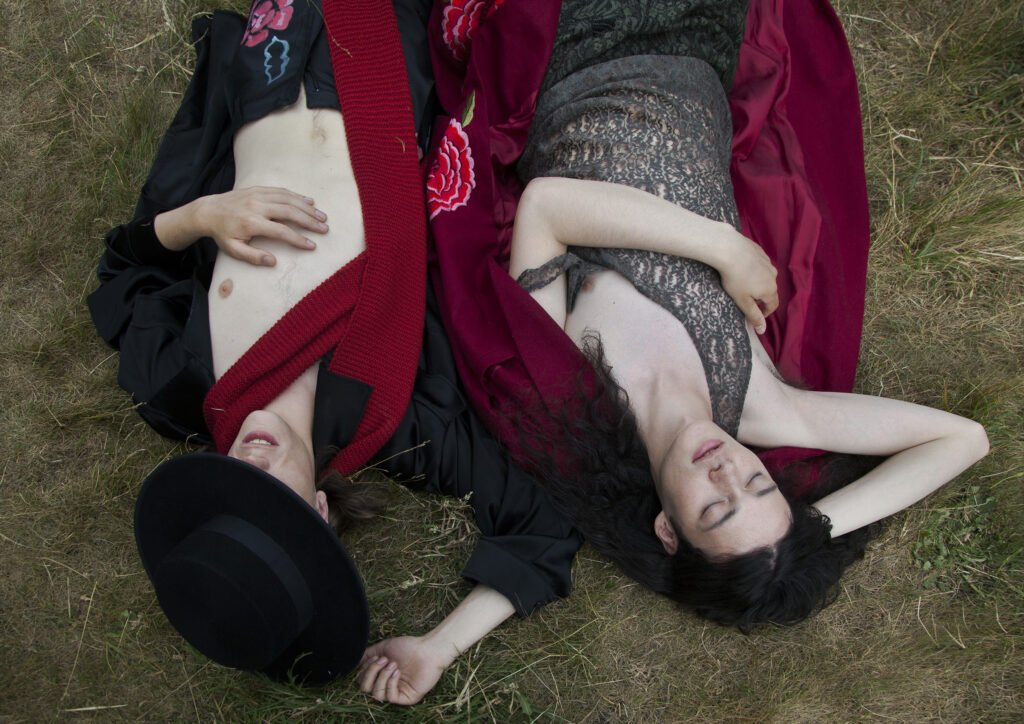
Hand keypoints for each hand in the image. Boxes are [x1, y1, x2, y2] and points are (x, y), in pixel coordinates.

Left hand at [193, 186, 327, 265]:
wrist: (207, 211)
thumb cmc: (222, 233)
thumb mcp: (233, 249)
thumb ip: (253, 257)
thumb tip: (272, 261)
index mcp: (251, 222)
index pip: (281, 231)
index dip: (298, 239)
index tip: (311, 246)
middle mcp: (256, 206)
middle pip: (289, 212)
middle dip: (309, 221)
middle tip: (324, 229)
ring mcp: (258, 195)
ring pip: (288, 199)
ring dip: (307, 208)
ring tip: (322, 216)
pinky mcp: (258, 188)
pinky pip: (281, 191)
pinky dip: (297, 196)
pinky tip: (309, 202)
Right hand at [357, 636, 452, 705]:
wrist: (428, 649)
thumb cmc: (409, 647)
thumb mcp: (384, 647)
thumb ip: (368, 654)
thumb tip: (356, 662)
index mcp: (380, 675)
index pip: (362, 680)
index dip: (365, 670)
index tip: (376, 657)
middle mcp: (386, 685)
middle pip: (365, 689)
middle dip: (371, 673)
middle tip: (384, 660)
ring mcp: (396, 692)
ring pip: (376, 695)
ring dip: (382, 677)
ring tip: (393, 664)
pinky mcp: (406, 698)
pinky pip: (390, 697)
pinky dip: (390, 683)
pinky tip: (397, 672)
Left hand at [717, 232, 778, 333]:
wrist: (729, 250)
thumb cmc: (735, 279)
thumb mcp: (743, 301)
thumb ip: (754, 315)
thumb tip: (763, 330)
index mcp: (770, 290)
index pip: (773, 305)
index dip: (765, 312)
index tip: (755, 314)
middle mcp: (773, 276)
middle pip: (769, 290)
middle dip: (760, 297)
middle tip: (746, 299)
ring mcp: (767, 262)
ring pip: (765, 276)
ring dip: (757, 282)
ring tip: (742, 283)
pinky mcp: (760, 252)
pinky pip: (759, 264)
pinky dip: (753, 269)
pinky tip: (741, 268)